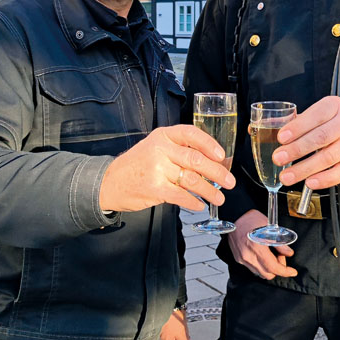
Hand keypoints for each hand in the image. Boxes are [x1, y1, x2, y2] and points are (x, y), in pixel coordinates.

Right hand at [99, 125, 234, 212]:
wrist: (109, 182)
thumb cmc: (137, 165)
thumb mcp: (155, 147)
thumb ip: (178, 150)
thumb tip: (211, 162)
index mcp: (163, 135)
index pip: (191, 134)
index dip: (209, 144)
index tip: (222, 155)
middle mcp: (160, 149)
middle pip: (196, 160)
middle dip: (217, 172)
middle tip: (230, 182)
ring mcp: (157, 169)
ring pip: (192, 180)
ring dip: (210, 190)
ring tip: (219, 197)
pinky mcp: (155, 188)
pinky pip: (181, 196)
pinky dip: (194, 202)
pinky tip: (200, 205)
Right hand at [227, 210, 297, 279]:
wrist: (235, 215)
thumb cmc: (251, 218)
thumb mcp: (270, 227)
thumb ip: (280, 243)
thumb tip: (288, 253)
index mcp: (257, 247)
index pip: (274, 268)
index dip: (285, 272)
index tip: (292, 272)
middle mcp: (248, 256)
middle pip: (267, 274)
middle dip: (277, 269)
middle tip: (280, 256)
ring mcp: (242, 258)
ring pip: (259, 273)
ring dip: (268, 268)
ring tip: (271, 255)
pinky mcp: (238, 258)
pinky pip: (252, 268)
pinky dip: (260, 265)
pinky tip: (262, 255)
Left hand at [272, 96, 339, 188]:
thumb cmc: (331, 127)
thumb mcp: (315, 118)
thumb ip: (294, 123)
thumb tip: (262, 128)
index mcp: (334, 105)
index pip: (316, 115)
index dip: (297, 127)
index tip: (280, 139)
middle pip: (322, 136)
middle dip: (297, 149)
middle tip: (278, 159)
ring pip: (330, 156)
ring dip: (305, 168)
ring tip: (288, 176)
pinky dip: (325, 179)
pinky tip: (310, 182)